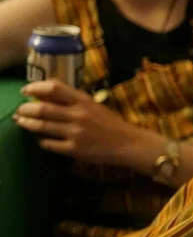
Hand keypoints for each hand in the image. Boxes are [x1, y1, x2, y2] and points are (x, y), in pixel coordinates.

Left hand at [14, 80, 147, 164]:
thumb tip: (48, 93)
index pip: (54, 88)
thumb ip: (73, 99)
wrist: (128, 143)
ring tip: (22, 122)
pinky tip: (40, 138)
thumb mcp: (93, 105)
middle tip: (20, 110)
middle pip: (42, 108)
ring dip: (28, 124)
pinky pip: (49, 144)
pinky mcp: (74, 149)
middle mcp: (78, 115)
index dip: (35, 87)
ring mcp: (75, 133)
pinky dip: (41, 140)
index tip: (26, 90)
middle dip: (26, 109)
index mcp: (84, 101)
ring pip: (42, 126)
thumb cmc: (110, 123)